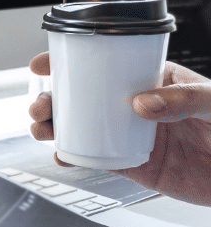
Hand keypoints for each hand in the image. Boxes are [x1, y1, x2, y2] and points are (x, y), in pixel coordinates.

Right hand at [29, 52, 210, 205]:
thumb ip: (183, 99)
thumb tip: (141, 104)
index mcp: (151, 79)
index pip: (104, 64)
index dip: (69, 62)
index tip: (45, 63)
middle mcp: (134, 105)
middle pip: (82, 97)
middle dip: (52, 99)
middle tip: (42, 106)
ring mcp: (130, 134)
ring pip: (81, 127)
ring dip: (55, 126)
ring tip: (44, 128)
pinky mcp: (132, 164)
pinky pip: (95, 158)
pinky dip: (73, 156)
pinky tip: (63, 155)